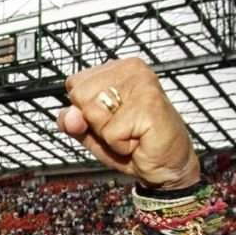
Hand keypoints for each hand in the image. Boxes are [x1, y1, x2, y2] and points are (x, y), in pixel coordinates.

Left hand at [57, 57, 198, 189]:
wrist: (165, 166)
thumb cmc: (132, 145)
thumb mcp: (91, 132)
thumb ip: (72, 121)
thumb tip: (70, 116)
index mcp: (116, 69)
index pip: (74, 84)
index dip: (84, 111)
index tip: (111, 118)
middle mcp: (130, 69)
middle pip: (79, 95)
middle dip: (95, 122)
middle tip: (123, 127)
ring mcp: (142, 83)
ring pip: (92, 112)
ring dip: (107, 134)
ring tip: (131, 132)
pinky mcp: (149, 103)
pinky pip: (110, 132)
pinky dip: (119, 145)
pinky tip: (139, 139)